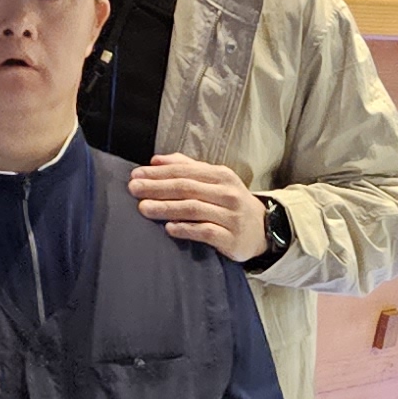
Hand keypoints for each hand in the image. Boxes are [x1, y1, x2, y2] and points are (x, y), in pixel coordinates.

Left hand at [132, 155, 268, 261]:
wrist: (263, 230)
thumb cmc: (230, 202)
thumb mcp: (215, 180)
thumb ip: (187, 167)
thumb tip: (155, 160)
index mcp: (221, 175)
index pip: (185, 171)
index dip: (159, 172)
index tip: (136, 174)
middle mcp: (227, 193)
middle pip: (186, 188)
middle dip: (157, 188)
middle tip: (134, 189)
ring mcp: (230, 216)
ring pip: (193, 209)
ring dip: (166, 208)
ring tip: (144, 208)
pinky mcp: (231, 238)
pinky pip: (205, 232)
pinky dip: (186, 229)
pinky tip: (169, 228)